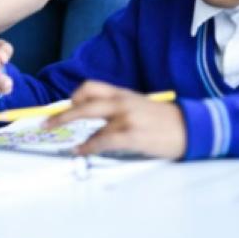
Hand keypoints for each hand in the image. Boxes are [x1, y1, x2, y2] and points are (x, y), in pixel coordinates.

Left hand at [45, 80, 185, 158]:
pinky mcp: (132, 135)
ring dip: (71, 129)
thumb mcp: (139, 105)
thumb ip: (119, 108)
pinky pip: (102, 140)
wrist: (191, 128)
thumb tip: (97, 118)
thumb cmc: (165, 119)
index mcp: (122, 93)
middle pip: (84, 101)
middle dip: (62, 113)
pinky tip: (81, 150)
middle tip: (46, 122)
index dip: (74, 96)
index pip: (90, 86)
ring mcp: (126, 117)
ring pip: (89, 119)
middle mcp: (121, 101)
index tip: (64, 107)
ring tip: (61, 141)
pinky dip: (88, 146)